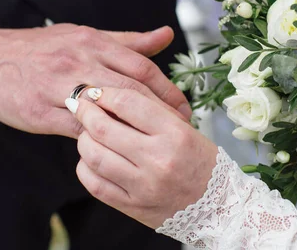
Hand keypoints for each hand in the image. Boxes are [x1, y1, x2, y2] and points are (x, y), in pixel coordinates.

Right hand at [0, 24, 190, 137]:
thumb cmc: (43, 49)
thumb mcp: (84, 35)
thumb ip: (127, 41)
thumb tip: (166, 35)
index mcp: (92, 42)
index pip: (140, 66)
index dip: (166, 89)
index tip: (183, 107)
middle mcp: (78, 61)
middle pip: (130, 88)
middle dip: (160, 110)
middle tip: (180, 129)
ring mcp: (58, 87)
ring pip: (105, 110)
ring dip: (134, 127)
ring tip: (155, 142)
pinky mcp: (41, 112)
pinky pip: (77, 129)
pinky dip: (100, 138)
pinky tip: (117, 148)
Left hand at [69, 87, 217, 228]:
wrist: (217, 206)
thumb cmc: (200, 162)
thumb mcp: (185, 129)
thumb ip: (152, 111)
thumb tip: (113, 94)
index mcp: (175, 134)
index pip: (129, 103)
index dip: (106, 93)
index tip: (96, 90)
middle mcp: (158, 160)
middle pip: (104, 128)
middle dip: (85, 112)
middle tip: (79, 104)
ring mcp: (143, 186)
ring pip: (94, 156)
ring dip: (83, 139)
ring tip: (86, 131)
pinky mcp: (132, 206)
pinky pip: (95, 184)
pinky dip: (85, 167)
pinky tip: (89, 158)